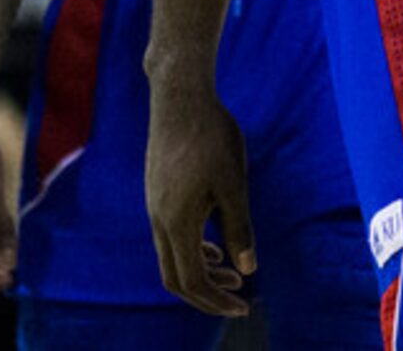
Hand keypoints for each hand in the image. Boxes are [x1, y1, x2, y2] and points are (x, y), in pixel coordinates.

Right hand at [146, 78, 254, 316]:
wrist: (179, 96)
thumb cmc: (211, 135)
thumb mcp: (234, 183)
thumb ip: (239, 228)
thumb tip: (249, 268)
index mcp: (176, 222)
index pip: (192, 281)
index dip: (217, 300)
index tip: (245, 306)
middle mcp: (158, 219)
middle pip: (176, 278)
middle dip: (207, 294)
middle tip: (240, 299)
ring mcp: (154, 206)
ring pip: (171, 257)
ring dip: (201, 271)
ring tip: (234, 274)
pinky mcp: (157, 192)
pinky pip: (169, 236)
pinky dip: (192, 250)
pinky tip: (215, 245)